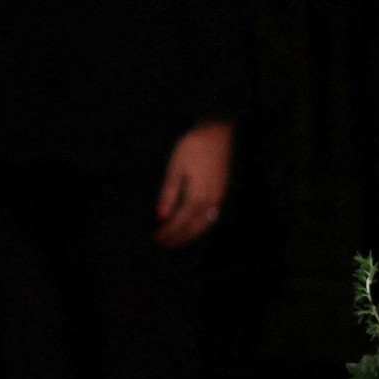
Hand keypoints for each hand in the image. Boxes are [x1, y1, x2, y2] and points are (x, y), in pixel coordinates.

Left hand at [154, 119, 232, 248]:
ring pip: (204, 225)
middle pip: (193, 228)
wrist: (217, 133)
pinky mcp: (222, 193)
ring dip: (190, 235)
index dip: (168, 232)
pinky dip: (201, 227)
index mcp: (197, 197)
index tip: (156, 240)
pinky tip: (195, 226)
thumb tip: (161, 217)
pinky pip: (212, 218)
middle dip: (179, 238)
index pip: (180, 222)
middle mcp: (210, 203)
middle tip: (164, 245)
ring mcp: (219, 199)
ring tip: (178, 240)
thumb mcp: (175, 168)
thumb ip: (169, 194)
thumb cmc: (192, 147)